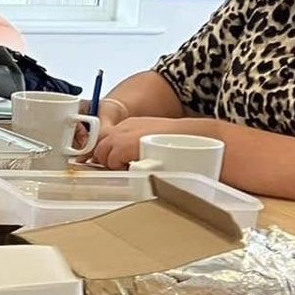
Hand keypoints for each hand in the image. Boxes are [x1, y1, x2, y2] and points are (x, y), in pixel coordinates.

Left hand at [92, 117, 210, 169]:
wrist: (194, 136)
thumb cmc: (180, 142)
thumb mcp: (154, 140)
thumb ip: (138, 147)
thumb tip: (131, 162)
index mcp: (131, 124)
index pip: (106, 140)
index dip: (109, 153)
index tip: (116, 163)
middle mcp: (124, 127)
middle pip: (100, 146)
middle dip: (107, 159)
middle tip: (123, 169)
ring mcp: (121, 136)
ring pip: (102, 154)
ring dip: (113, 164)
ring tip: (131, 169)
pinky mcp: (123, 146)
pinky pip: (111, 161)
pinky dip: (119, 167)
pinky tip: (134, 168)